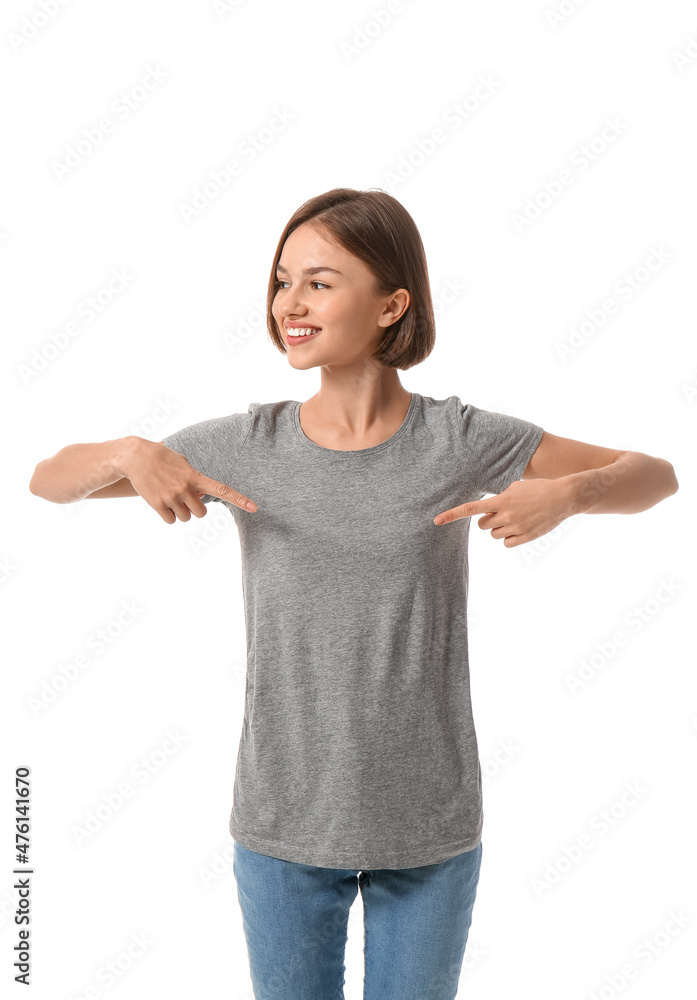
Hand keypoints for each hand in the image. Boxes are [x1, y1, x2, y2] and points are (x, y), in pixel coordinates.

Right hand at [126, 440, 257, 523]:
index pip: (222, 490)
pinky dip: (168, 516)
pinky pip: (170, 520)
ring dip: (180, 512)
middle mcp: (185, 488)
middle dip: (195, 509)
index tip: (254, 508)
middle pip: (201, 513)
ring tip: (170, 498)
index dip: (239, 499)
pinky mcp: (157, 504)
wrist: (136, 456)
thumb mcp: (183, 463)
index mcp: (195, 476)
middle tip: (185, 499)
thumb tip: (201, 496)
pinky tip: (161, 502)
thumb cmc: (163, 458)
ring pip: (185, 518)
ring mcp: (171, 497)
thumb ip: (195, 479)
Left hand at [433, 479, 572, 546]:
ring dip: (500, 529)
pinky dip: (509, 538)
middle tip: (502, 513)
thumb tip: (487, 510)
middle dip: (488, 521)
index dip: (452, 515)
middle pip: (482, 526)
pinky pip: (506, 543)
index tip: (436, 521)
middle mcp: (505, 515)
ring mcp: (516, 527)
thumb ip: (499, 498)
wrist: (563, 497)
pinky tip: (521, 528)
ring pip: (494, 535)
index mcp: (501, 500)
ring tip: (517, 518)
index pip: (470, 509)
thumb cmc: (538, 489)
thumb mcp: (515, 487)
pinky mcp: (526, 537)